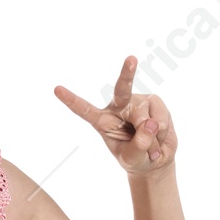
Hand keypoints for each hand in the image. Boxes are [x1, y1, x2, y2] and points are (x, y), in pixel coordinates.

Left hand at [53, 57, 175, 173]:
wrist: (156, 160)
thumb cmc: (136, 159)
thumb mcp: (133, 158)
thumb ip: (139, 145)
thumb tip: (151, 123)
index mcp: (102, 120)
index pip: (84, 109)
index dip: (71, 100)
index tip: (56, 89)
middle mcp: (120, 106)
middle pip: (122, 89)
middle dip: (127, 73)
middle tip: (131, 58)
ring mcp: (138, 102)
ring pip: (145, 115)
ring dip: (151, 135)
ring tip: (150, 145)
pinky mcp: (154, 102)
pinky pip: (161, 117)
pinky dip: (162, 132)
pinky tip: (159, 136)